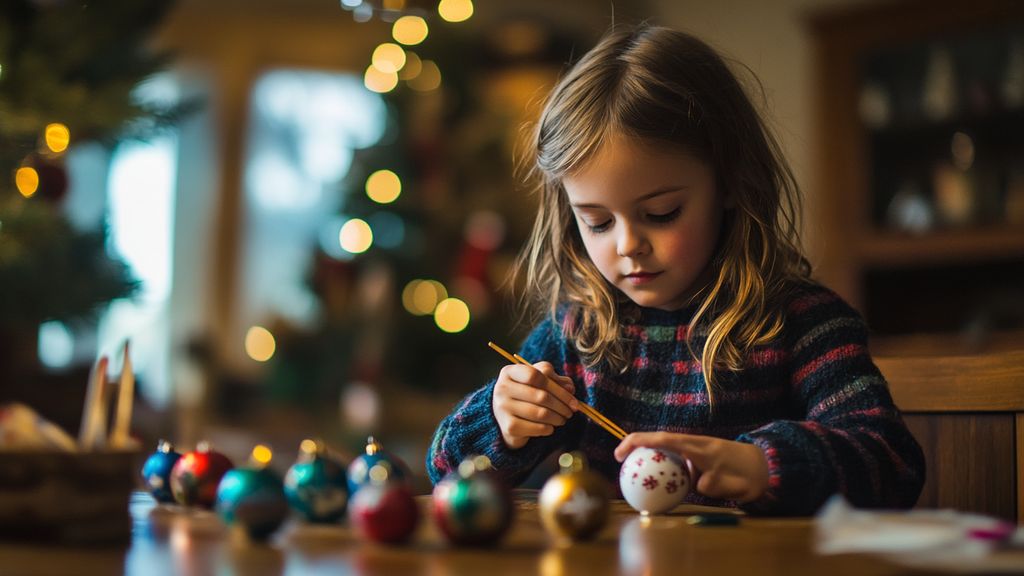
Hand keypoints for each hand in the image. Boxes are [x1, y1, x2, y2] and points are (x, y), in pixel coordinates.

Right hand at [492, 361, 578, 448]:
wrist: (507, 420)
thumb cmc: (527, 396)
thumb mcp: (539, 382)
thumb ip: (555, 380)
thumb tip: (570, 388)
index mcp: (509, 372)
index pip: (536, 375)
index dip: (557, 385)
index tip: (572, 394)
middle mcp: (502, 388)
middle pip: (541, 395)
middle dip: (562, 404)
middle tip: (572, 410)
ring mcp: (503, 408)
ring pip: (541, 413)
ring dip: (558, 418)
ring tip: (563, 419)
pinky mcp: (508, 427)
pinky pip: (537, 428)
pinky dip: (548, 429)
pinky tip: (550, 427)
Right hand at [614, 432, 768, 502]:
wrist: (765, 466)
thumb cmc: (748, 475)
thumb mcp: (732, 484)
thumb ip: (712, 484)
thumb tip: (696, 485)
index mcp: (698, 447)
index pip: (662, 440)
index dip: (638, 442)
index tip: (621, 452)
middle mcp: (693, 445)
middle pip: (658, 441)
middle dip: (636, 447)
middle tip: (619, 463)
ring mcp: (695, 450)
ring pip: (665, 451)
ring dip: (648, 459)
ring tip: (633, 475)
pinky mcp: (698, 457)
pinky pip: (674, 461)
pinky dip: (662, 468)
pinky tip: (658, 484)